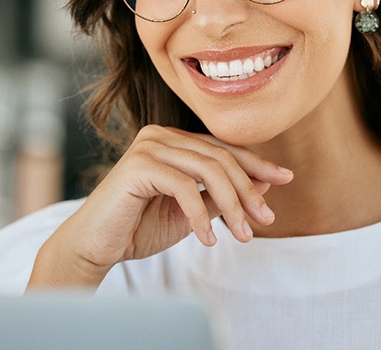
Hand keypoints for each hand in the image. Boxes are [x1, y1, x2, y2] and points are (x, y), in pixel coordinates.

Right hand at [27, 125, 292, 288]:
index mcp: (173, 140)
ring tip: (245, 235)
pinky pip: (184, 187)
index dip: (256, 163)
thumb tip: (265, 184)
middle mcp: (162, 135)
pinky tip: (208, 240)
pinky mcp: (138, 164)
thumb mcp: (192, 211)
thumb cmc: (140, 226)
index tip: (285, 178)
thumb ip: (221, 195)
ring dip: (232, 205)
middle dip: (248, 190)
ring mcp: (149, 146)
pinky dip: (200, 216)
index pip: (223, 148)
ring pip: (208, 169)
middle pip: (220, 157)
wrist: (95, 245)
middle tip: (266, 219)